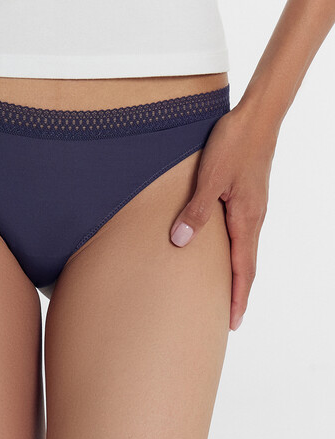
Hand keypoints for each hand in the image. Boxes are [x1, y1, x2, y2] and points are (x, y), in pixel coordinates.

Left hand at [169, 103, 277, 330]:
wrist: (257, 117)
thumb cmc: (234, 144)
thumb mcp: (210, 177)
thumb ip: (196, 210)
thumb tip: (180, 241)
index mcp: (247, 218)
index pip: (242, 268)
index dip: (237, 296)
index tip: (233, 321)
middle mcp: (254, 217)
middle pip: (247, 264)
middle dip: (239, 292)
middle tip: (230, 317)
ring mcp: (253, 206)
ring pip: (245, 248)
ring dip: (237, 272)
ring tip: (226, 290)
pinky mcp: (249, 195)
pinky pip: (243, 232)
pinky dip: (236, 250)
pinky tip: (224, 248)